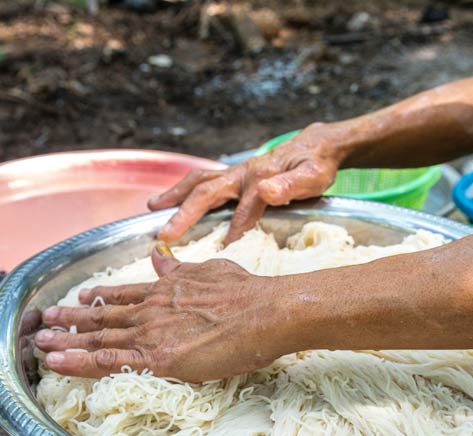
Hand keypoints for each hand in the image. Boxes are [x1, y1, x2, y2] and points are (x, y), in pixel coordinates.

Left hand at [34, 244, 290, 381]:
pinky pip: (109, 363)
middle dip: (71, 320)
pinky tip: (58, 365)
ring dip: (66, 341)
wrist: (264, 313)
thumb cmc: (248, 294)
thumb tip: (159, 256)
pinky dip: (79, 363)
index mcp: (167, 289)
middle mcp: (152, 309)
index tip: (80, 298)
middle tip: (46, 322)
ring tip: (41, 343)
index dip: (99, 298)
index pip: (125, 295)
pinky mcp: (158, 359)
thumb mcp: (211, 269)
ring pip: (99, 339)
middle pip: (103, 316)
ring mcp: (152, 333)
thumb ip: (182, 267)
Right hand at [150, 124, 342, 244]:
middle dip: (184, 214)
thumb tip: (267, 190)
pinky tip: (176, 198)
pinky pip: (205, 180)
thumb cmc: (318, 165)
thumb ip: (291, 185)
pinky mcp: (236, 174)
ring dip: (176, 194)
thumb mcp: (313, 176)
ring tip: (153, 207)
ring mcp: (237, 172)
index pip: (243, 210)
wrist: (319, 145)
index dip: (234, 231)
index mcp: (260, 177)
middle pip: (207, 192)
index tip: (222, 253)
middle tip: (163, 235)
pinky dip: (186, 189)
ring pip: (200, 181)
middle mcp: (242, 173)